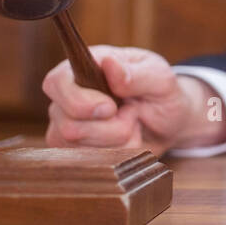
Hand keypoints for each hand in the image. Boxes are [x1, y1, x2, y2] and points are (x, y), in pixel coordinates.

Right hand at [42, 45, 217, 156]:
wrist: (169, 124)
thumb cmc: (162, 94)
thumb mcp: (161, 79)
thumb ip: (136, 74)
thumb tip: (109, 64)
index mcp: (84, 67)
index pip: (56, 82)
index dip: (79, 100)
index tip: (109, 108)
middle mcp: (68, 95)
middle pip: (68, 123)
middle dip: (109, 127)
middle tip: (132, 114)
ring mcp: (66, 123)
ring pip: (77, 145)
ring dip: (116, 140)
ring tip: (131, 124)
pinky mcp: (72, 149)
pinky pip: (86, 160)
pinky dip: (115, 154)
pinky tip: (126, 140)